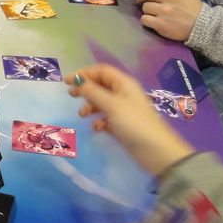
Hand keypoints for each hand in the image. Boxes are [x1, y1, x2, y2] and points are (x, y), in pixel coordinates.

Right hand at [66, 64, 194, 175]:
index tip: (66, 81)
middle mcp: (123, 93)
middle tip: (71, 95)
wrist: (155, 151)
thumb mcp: (111, 105)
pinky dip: (98, 121)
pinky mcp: (120, 125)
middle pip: (100, 85)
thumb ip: (92, 91)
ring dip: (89, 106)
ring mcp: (122, 110)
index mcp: (123, 84)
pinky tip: (97, 128)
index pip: (101, 71)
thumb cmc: (133, 123)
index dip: (83, 73)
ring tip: (82, 115)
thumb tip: (76, 79)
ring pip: (100, 102)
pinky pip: (104, 118)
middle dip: (85, 89)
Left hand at [132, 0, 201, 40]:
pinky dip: (146, 20)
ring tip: (153, 12)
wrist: (201, 24)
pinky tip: (153, 20)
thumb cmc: (190, 5)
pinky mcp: (161, 24)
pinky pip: (144, 19)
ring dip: (146, 9)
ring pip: (145, 7)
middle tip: (140, 0)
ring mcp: (165, 11)